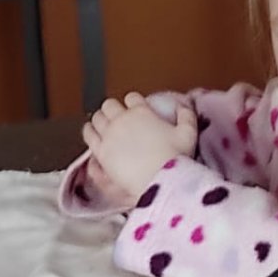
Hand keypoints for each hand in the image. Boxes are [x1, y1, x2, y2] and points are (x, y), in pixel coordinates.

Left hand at [82, 93, 197, 203]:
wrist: (160, 179)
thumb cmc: (175, 158)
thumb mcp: (188, 133)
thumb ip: (186, 115)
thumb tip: (184, 105)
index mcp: (142, 112)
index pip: (132, 97)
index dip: (133, 101)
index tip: (135, 107)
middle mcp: (123, 119)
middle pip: (110, 104)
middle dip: (113, 108)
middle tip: (116, 115)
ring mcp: (109, 133)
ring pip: (97, 117)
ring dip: (100, 118)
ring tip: (102, 122)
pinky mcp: (101, 150)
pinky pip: (88, 134)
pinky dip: (89, 131)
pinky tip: (91, 132)